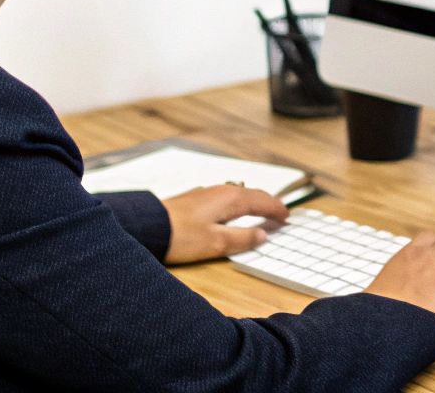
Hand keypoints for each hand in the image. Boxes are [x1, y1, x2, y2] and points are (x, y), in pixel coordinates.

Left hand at [160, 185, 289, 264]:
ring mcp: (208, 193)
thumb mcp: (216, 243)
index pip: (263, 201)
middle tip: (279, 213)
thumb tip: (262, 235)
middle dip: (268, 203)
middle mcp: (222, 191)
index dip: (277, 209)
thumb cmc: (180, 236)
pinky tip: (232, 212)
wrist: (147, 226)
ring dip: (253, 202)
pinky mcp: (196, 199)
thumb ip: (242, 238)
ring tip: (260, 212)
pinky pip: (226, 197)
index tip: (287, 217)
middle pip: (253, 194)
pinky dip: (238, 204)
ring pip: (239, 194)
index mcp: (231, 200)